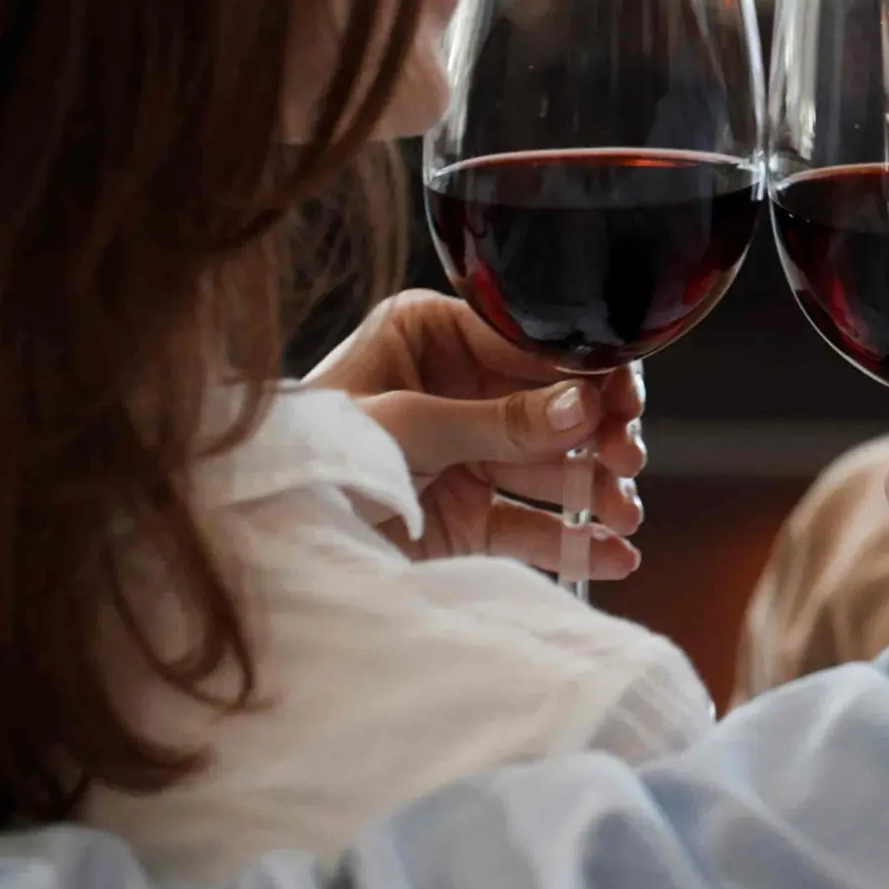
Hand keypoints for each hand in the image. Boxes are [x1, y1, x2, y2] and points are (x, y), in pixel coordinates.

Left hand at [308, 290, 647, 578]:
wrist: (261, 545)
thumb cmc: (309, 460)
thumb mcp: (406, 429)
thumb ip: (499, 420)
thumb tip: (586, 403)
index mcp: (426, 335)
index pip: (528, 342)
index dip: (583, 370)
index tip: (623, 398)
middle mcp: (452, 388)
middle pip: (553, 404)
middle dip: (598, 435)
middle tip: (627, 458)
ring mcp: (464, 454)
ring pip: (552, 466)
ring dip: (596, 489)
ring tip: (624, 516)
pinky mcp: (468, 516)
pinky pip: (533, 524)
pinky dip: (574, 540)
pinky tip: (611, 554)